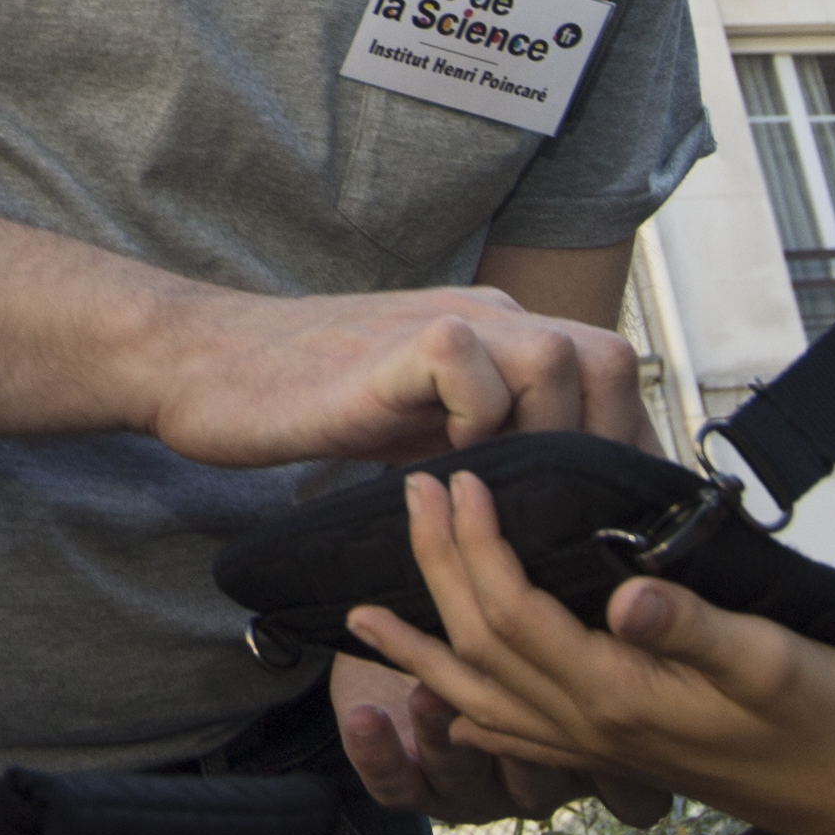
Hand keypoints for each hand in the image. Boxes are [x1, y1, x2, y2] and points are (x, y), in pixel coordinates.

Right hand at [140, 285, 650, 474]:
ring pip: (558, 358)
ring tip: (495, 485)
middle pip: (611, 359)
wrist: (209, 364)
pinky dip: (472, 422)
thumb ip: (488, 439)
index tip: (610, 516)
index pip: (612, 378)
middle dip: (601, 445)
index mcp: (502, 335)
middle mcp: (488, 318)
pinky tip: (437, 463)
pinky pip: (471, 367)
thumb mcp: (424, 424)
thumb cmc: (308, 403)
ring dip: (541, 434)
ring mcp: (443, 324)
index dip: (625, 447)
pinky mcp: (394, 344)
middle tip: (557, 510)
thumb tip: (557, 507)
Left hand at [343, 472, 834, 834]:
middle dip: (435, 566)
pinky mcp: (617, 756)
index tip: (458, 479)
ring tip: (361, 621)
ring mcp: (597, 750)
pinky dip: (471, 715)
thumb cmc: (829, 721)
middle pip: (479, 644)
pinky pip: (518, 739)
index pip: (511, 612)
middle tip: (408, 493)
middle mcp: (590, 729)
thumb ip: (697, 627)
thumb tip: (628, 593)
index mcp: (616, 696)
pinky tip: (450, 709)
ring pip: (480, 697)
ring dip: (420, 652)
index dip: (475, 544)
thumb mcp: (775, 661)